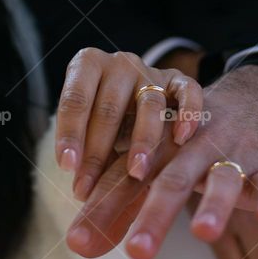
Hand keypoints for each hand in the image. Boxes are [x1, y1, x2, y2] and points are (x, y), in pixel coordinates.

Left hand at [55, 48, 202, 200]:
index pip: (75, 99)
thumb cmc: (109, 126)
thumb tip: (82, 194)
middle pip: (109, 107)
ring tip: (136, 172)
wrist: (142, 105)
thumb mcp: (91, 135)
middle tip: (93, 187)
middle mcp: (119, 64)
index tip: (68, 166)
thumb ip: (86, 158)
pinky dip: (187, 112)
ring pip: (149, 104)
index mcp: (88, 66)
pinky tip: (181, 138)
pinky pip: (189, 91)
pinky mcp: (180, 81)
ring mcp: (152, 71)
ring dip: (142, 139)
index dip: (70, 133)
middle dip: (99, 150)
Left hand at [66, 65, 257, 258]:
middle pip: (171, 180)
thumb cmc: (190, 144)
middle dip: (155, 215)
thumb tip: (80, 249)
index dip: (102, 209)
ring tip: (203, 232)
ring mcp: (232, 154)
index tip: (78, 243)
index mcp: (157, 148)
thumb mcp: (155, 166)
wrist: (253, 101)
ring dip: (214, 205)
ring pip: (222, 178)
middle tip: (137, 253)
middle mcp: (192, 148)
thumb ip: (119, 208)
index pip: (126, 181)